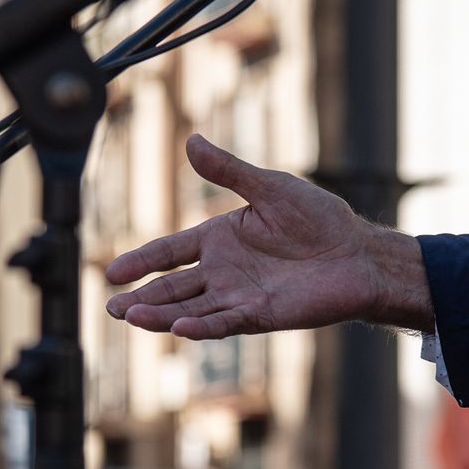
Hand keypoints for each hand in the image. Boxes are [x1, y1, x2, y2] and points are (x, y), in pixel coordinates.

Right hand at [105, 135, 432, 338]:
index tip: (110, 272)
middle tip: (111, 307)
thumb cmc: (319, 217)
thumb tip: (191, 140)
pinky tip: (179, 327)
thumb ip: (229, 171)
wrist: (358, 253)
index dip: (140, 261)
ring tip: (131, 317)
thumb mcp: (269, 187)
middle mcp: (223, 270)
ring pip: (190, 308)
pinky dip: (202, 325)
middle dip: (141, 297)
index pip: (169, 252)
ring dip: (161, 315)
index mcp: (219, 238)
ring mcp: (239, 295)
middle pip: (172, 287)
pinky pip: (224, 321)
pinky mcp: (260, 314)